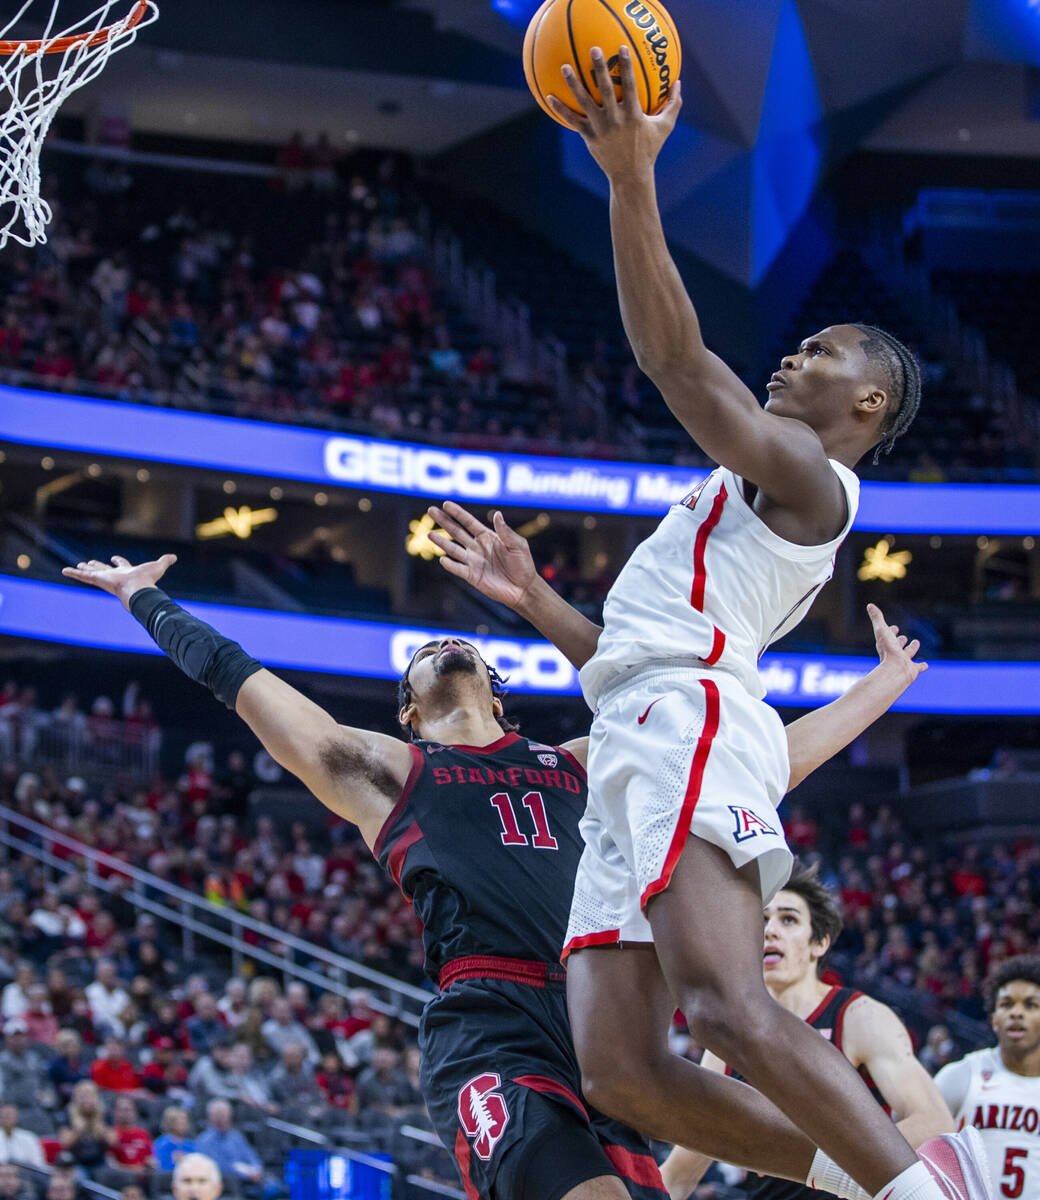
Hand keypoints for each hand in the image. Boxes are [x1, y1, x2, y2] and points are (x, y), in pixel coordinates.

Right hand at [62, 554, 176, 609]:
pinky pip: (82, 576)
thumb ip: (165, 561)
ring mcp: (105, 578)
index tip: (115, 557)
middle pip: (103, 569)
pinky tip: (64, 571)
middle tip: (89, 562)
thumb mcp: (158, 566)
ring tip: (74, 567)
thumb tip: (175, 557)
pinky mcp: (97, 579)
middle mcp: (114, 575)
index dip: (119, 561)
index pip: (121, 565)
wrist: (138, 589)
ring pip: (91, 573)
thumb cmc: (147, 579)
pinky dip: (73, 573)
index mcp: (126, 572)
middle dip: (97, 566)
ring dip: (82, 570)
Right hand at [427, 502, 538, 612]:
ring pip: (453, 549)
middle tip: (431, 510)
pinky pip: (458, 569)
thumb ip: (506, 532)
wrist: (523, 588)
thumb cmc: (523, 565)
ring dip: (441, 541)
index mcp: (488, 537)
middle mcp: (477, 547)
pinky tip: (442, 559)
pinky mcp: (472, 576)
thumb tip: (497, 514)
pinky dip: (450, 565)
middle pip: (456, 532)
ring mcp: (473, 562)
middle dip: (444, 521)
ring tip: (429, 534)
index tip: (445, 504)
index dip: (457, 513)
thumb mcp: (518, 545)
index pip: (469, 522)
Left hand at [547, 44, 681, 179]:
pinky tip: (549, 96)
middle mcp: (615, 120)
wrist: (631, 175)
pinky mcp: (589, 137)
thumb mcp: (664, 127)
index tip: (622, 48)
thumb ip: (673, 104)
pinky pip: (573, 121)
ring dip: (574, 84)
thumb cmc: (649, 149)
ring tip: (565, 67)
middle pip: (606, 90)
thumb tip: (678, 82)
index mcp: (633, 115)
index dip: (627, 67)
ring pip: (585, 103)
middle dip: (600, 69)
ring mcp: (601, 128)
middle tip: (594, 49)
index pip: (631, 86)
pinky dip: (561, 109)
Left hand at [867, 603, 926, 685]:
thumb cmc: (888, 650)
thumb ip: (877, 618)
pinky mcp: (912, 670)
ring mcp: (903, 662)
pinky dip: (922, 666)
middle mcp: (894, 653)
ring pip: (908, 654)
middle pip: (897, 645)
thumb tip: (869, 605)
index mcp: (885, 645)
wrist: (895, 670)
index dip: (890, 631)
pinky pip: (918, 667)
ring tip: (916, 643)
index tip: (894, 627)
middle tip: (903, 637)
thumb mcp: (882, 630)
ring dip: (912, 649)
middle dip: (900, 641)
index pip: (888, 636)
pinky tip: (926, 665)